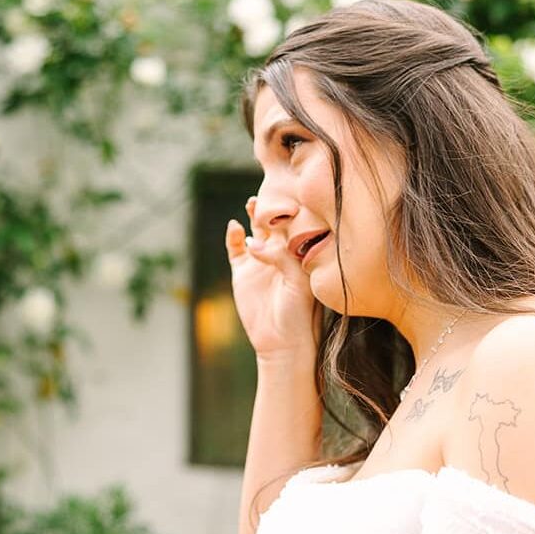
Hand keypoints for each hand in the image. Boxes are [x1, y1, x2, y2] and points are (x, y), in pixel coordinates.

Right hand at [226, 196, 321, 358]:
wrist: (281, 343)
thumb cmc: (300, 314)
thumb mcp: (298, 282)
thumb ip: (280, 258)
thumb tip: (253, 242)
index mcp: (301, 254)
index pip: (298, 223)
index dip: (295, 208)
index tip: (291, 195)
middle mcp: (281, 254)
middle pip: (276, 221)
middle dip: (273, 207)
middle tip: (269, 191)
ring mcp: (260, 261)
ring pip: (255, 230)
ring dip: (254, 215)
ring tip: (253, 203)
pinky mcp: (242, 272)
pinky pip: (235, 247)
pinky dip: (233, 236)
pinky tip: (234, 227)